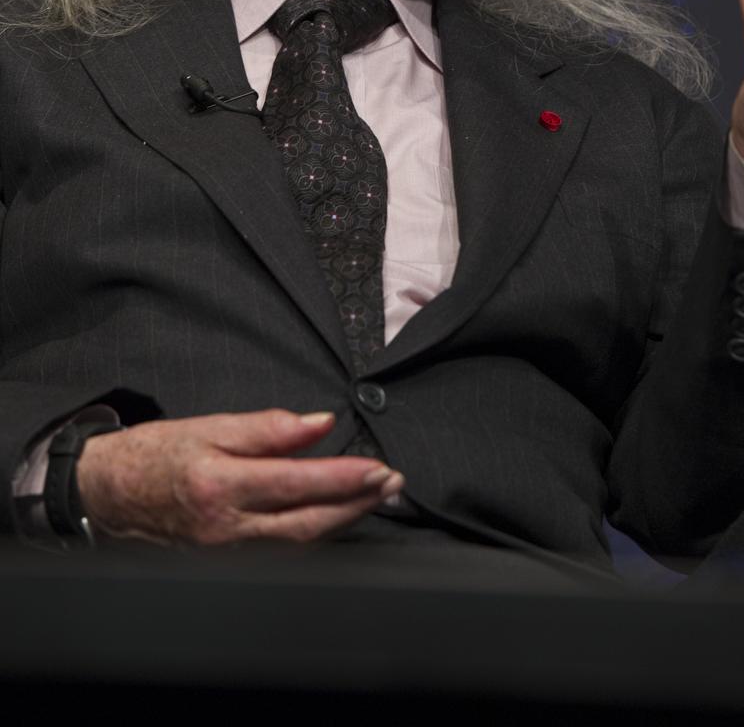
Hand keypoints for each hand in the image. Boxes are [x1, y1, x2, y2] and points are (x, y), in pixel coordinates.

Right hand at [76, 409, 403, 545]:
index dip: (344, 478)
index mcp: (220, 486)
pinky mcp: (228, 561)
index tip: (378, 468)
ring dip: (344, 519)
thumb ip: (268, 427)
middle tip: (391, 483)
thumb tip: (319, 423)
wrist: (110, 494)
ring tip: (376, 495)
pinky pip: (282, 550)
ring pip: (300, 542)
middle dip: (357, 503)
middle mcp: (227, 528)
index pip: (298, 484)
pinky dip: (316, 533)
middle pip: (308, 522)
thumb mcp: (209, 427)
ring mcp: (228, 552)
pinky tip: (337, 516)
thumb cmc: (157, 455)